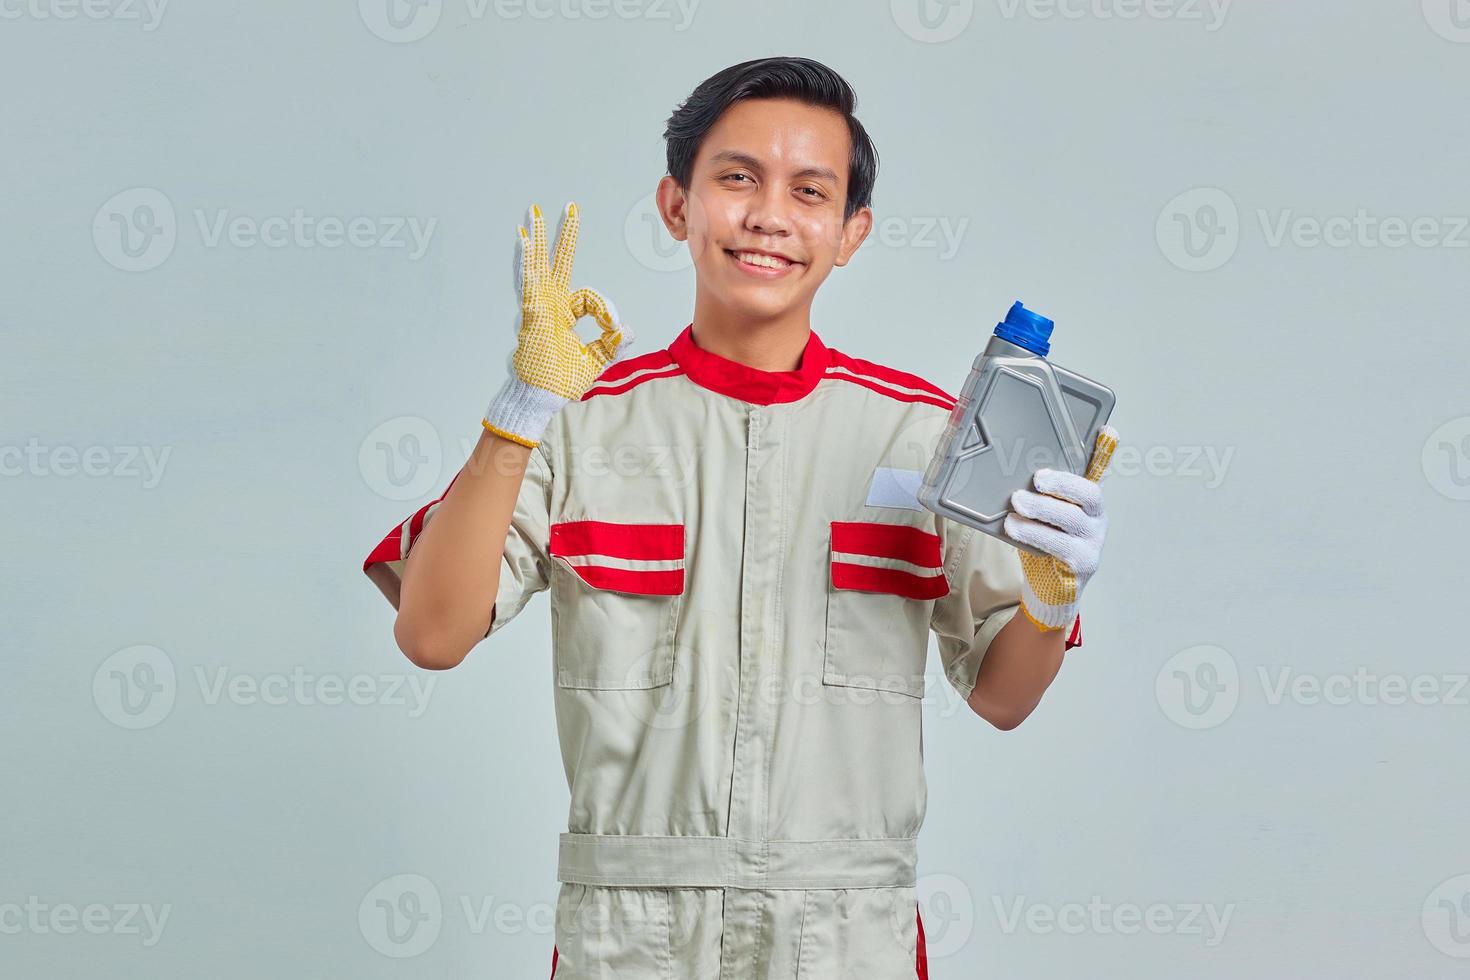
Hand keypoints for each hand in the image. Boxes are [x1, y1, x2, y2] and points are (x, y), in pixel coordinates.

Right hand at [482, 202, 634, 446]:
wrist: (540, 398)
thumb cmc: (559, 382)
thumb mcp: (595, 361)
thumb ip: (611, 343)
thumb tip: (627, 328)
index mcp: (563, 314)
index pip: (588, 298)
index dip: (604, 310)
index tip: (612, 326)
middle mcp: (550, 306)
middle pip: (559, 264)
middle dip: (565, 236)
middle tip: (570, 208)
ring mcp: (538, 308)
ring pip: (540, 266)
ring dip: (539, 239)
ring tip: (534, 214)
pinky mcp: (531, 314)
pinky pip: (529, 283)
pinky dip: (526, 262)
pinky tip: (524, 241)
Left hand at [1004, 426, 1119, 631]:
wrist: (1049, 591)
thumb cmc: (1044, 545)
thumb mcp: (1040, 515)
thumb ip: (1038, 495)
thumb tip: (1010, 471)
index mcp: (1088, 499)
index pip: (1100, 471)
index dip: (1105, 451)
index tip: (1107, 430)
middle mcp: (1097, 517)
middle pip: (1089, 494)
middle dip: (1062, 484)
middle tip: (1036, 481)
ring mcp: (1093, 541)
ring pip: (1072, 520)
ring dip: (1042, 510)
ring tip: (1016, 504)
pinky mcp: (1083, 564)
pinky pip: (1060, 546)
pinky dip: (1034, 534)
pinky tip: (1015, 528)